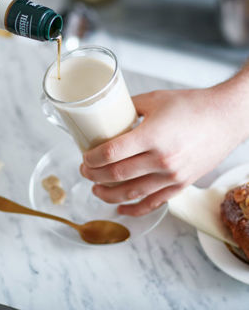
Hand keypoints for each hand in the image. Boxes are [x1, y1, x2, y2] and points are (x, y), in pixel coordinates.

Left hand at [80, 84, 248, 216]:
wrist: (226, 118)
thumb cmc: (193, 105)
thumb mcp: (156, 100)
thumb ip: (129, 107)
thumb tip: (108, 114)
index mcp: (152, 136)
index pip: (111, 153)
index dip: (91, 158)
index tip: (84, 158)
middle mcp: (161, 159)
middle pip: (117, 174)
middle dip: (94, 175)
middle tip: (85, 171)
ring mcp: (172, 176)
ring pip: (131, 193)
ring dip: (109, 194)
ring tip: (96, 190)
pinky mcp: (181, 184)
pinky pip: (153, 203)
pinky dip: (135, 209)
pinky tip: (122, 208)